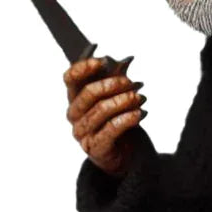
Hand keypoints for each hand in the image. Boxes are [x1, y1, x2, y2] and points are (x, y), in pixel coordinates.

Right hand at [64, 56, 145, 175]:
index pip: (69, 78)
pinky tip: (140, 113)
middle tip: (133, 83)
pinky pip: (110, 129)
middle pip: (88, 93)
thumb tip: (129, 59)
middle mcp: (74, 114)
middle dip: (112, 84)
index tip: (103, 60)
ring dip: (125, 101)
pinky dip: (127, 118)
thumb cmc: (118, 119)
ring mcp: (82, 132)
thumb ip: (119, 78)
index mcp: (75, 97)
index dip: (83, 67)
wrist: (127, 152)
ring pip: (102, 110)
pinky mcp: (95, 147)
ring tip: (141, 98)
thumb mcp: (118, 95)